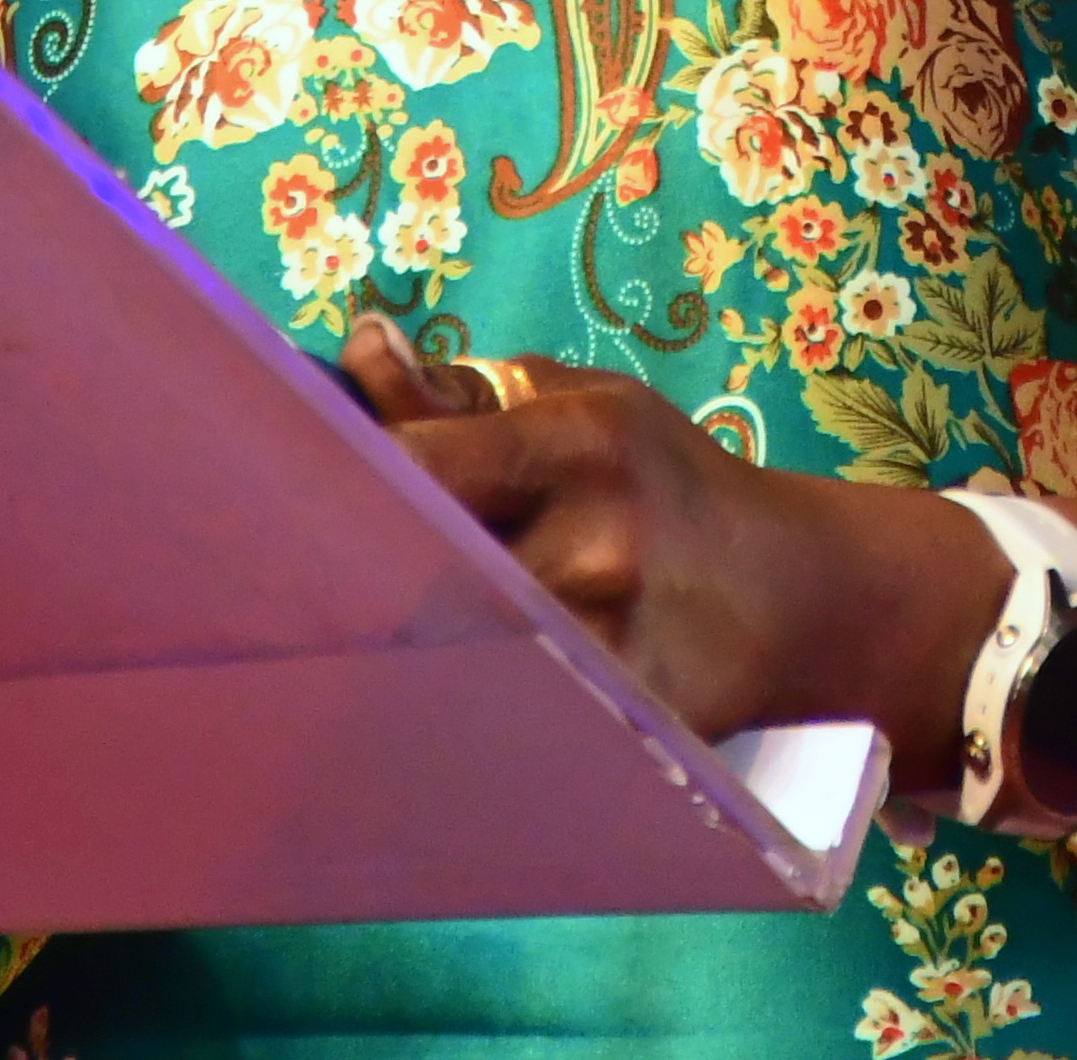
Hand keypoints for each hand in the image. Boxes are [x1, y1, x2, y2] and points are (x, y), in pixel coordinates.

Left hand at [332, 312, 996, 751]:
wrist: (794, 597)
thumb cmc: (663, 483)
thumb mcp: (582, 407)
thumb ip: (463, 395)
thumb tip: (360, 347)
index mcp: (583, 442)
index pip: (417, 465)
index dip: (336, 481)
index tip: (282, 491)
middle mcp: (599, 543)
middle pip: (417, 573)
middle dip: (352, 578)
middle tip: (282, 580)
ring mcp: (613, 646)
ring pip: (446, 659)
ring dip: (391, 652)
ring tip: (333, 645)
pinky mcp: (620, 728)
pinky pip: (499, 725)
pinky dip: (452, 714)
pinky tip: (416, 707)